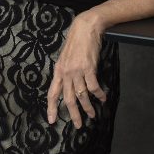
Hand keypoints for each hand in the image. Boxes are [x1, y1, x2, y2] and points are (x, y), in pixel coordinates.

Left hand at [47, 11, 106, 128]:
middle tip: (79, 125)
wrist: (85, 28)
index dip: (51, 108)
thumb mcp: (65, 57)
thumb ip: (65, 71)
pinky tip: (102, 98)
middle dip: (74, 114)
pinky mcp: (88, 68)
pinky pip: (93, 86)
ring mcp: (77, 71)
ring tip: (93, 114)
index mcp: (58, 71)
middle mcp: (66, 73)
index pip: (52, 93)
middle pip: (68, 98)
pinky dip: (98, 94)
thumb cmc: (76, 41)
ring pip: (82, 95)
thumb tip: (67, 85)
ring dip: (88, 107)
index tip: (51, 120)